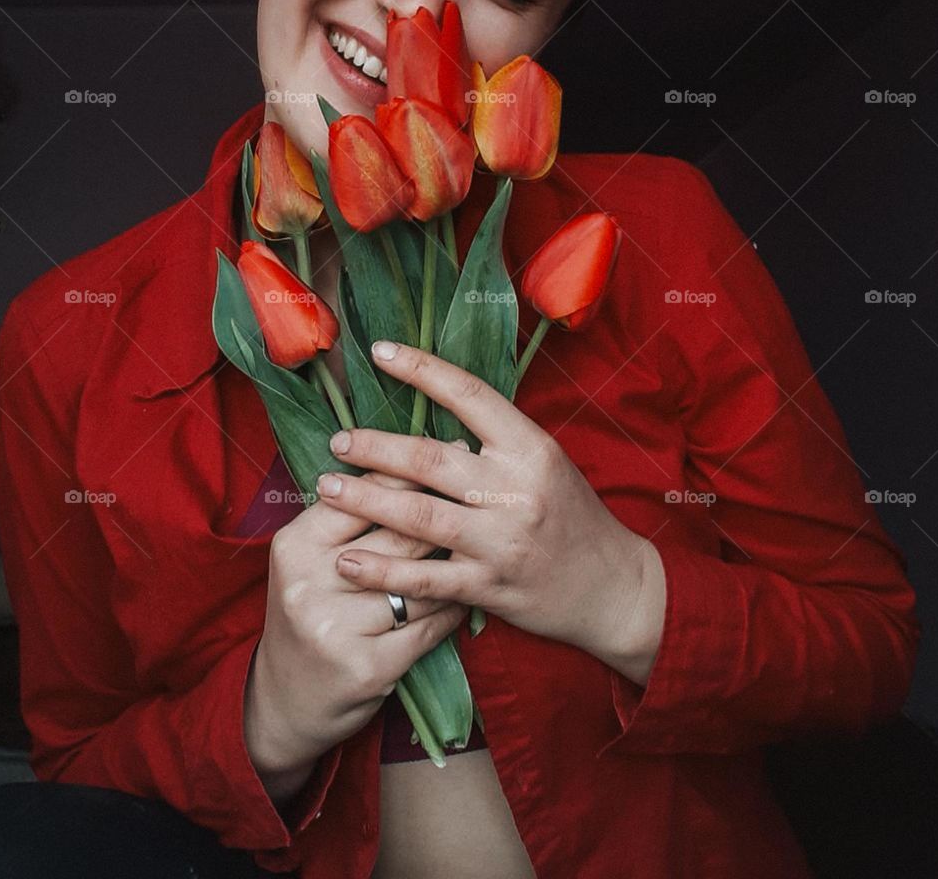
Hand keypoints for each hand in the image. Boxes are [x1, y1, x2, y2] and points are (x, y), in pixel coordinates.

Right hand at [245, 463, 467, 782]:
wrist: (286, 702)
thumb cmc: (310, 613)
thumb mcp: (309, 562)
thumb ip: (347, 518)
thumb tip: (408, 459)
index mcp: (295, 546)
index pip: (360, 495)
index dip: (406, 470)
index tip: (446, 448)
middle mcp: (310, 583)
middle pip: (397, 535)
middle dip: (444, 512)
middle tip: (482, 490)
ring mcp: (337, 628)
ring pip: (419, 582)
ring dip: (455, 564)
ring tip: (482, 540)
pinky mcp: (367, 667)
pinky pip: (428, 626)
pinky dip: (453, 610)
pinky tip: (468, 595)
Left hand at [315, 340, 662, 671]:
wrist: (611, 586)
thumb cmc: (571, 514)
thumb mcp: (545, 461)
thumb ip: (495, 439)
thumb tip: (431, 408)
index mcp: (530, 448)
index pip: (469, 394)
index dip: (421, 369)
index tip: (379, 351)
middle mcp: (515, 490)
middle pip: (431, 458)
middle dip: (375, 447)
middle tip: (337, 441)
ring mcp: (501, 540)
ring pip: (419, 516)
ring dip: (365, 501)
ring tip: (326, 488)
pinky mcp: (489, 586)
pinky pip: (425, 579)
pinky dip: (382, 571)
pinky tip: (347, 561)